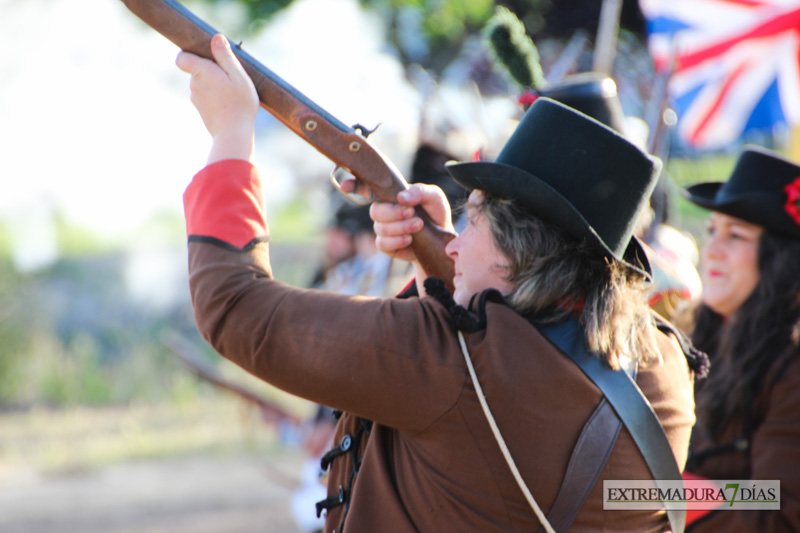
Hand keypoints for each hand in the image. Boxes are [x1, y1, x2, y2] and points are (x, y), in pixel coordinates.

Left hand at [175, 34, 258, 163]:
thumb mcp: (238, 75)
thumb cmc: (239, 104)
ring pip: (203, 85)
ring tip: (233, 95)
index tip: (205, 57)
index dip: (190, 55)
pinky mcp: (201, 111)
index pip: (182, 58)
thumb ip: (225, 56)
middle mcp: (194, 85)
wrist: (233, 134)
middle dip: (211, 71)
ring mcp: (196, 99)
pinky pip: (207, 98)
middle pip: (197, 70)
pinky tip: (230, 105)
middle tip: (231, 80)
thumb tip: (217, 37)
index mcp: (201, 72)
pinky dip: (216, 99)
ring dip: (215, 86)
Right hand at [370, 184, 453, 264]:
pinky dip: (397, 241)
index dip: (386, 198)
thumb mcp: (434, 197)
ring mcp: (383, 230)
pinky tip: (410, 239)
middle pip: (375, 212)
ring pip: (380, 228)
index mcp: (391, 197)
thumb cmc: (435, 212)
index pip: (376, 193)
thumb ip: (419, 191)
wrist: (442, 237)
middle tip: (413, 214)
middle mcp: (384, 213)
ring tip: (418, 226)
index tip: (406, 204)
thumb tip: (401, 197)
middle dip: (395, 214)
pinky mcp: (386, 246)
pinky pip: (382, 244)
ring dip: (400, 228)